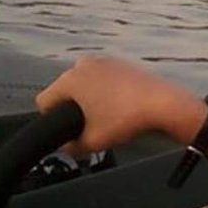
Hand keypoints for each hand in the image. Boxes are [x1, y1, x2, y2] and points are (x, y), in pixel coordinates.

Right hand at [36, 55, 206, 153]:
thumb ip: (70, 147)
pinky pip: (102, 78)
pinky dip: (105, 90)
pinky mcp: (120, 63)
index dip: (50, 120)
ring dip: (88, 98)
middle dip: (71, 107)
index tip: (66, 131)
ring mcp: (103, 61)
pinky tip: (119, 106)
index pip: (44, 101)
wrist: (163, 104)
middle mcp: (83, 65)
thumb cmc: (125, 120)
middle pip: (64, 90)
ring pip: (84, 83)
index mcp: (70, 80)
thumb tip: (65, 146)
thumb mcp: (92, 142)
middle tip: (88, 126)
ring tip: (106, 116)